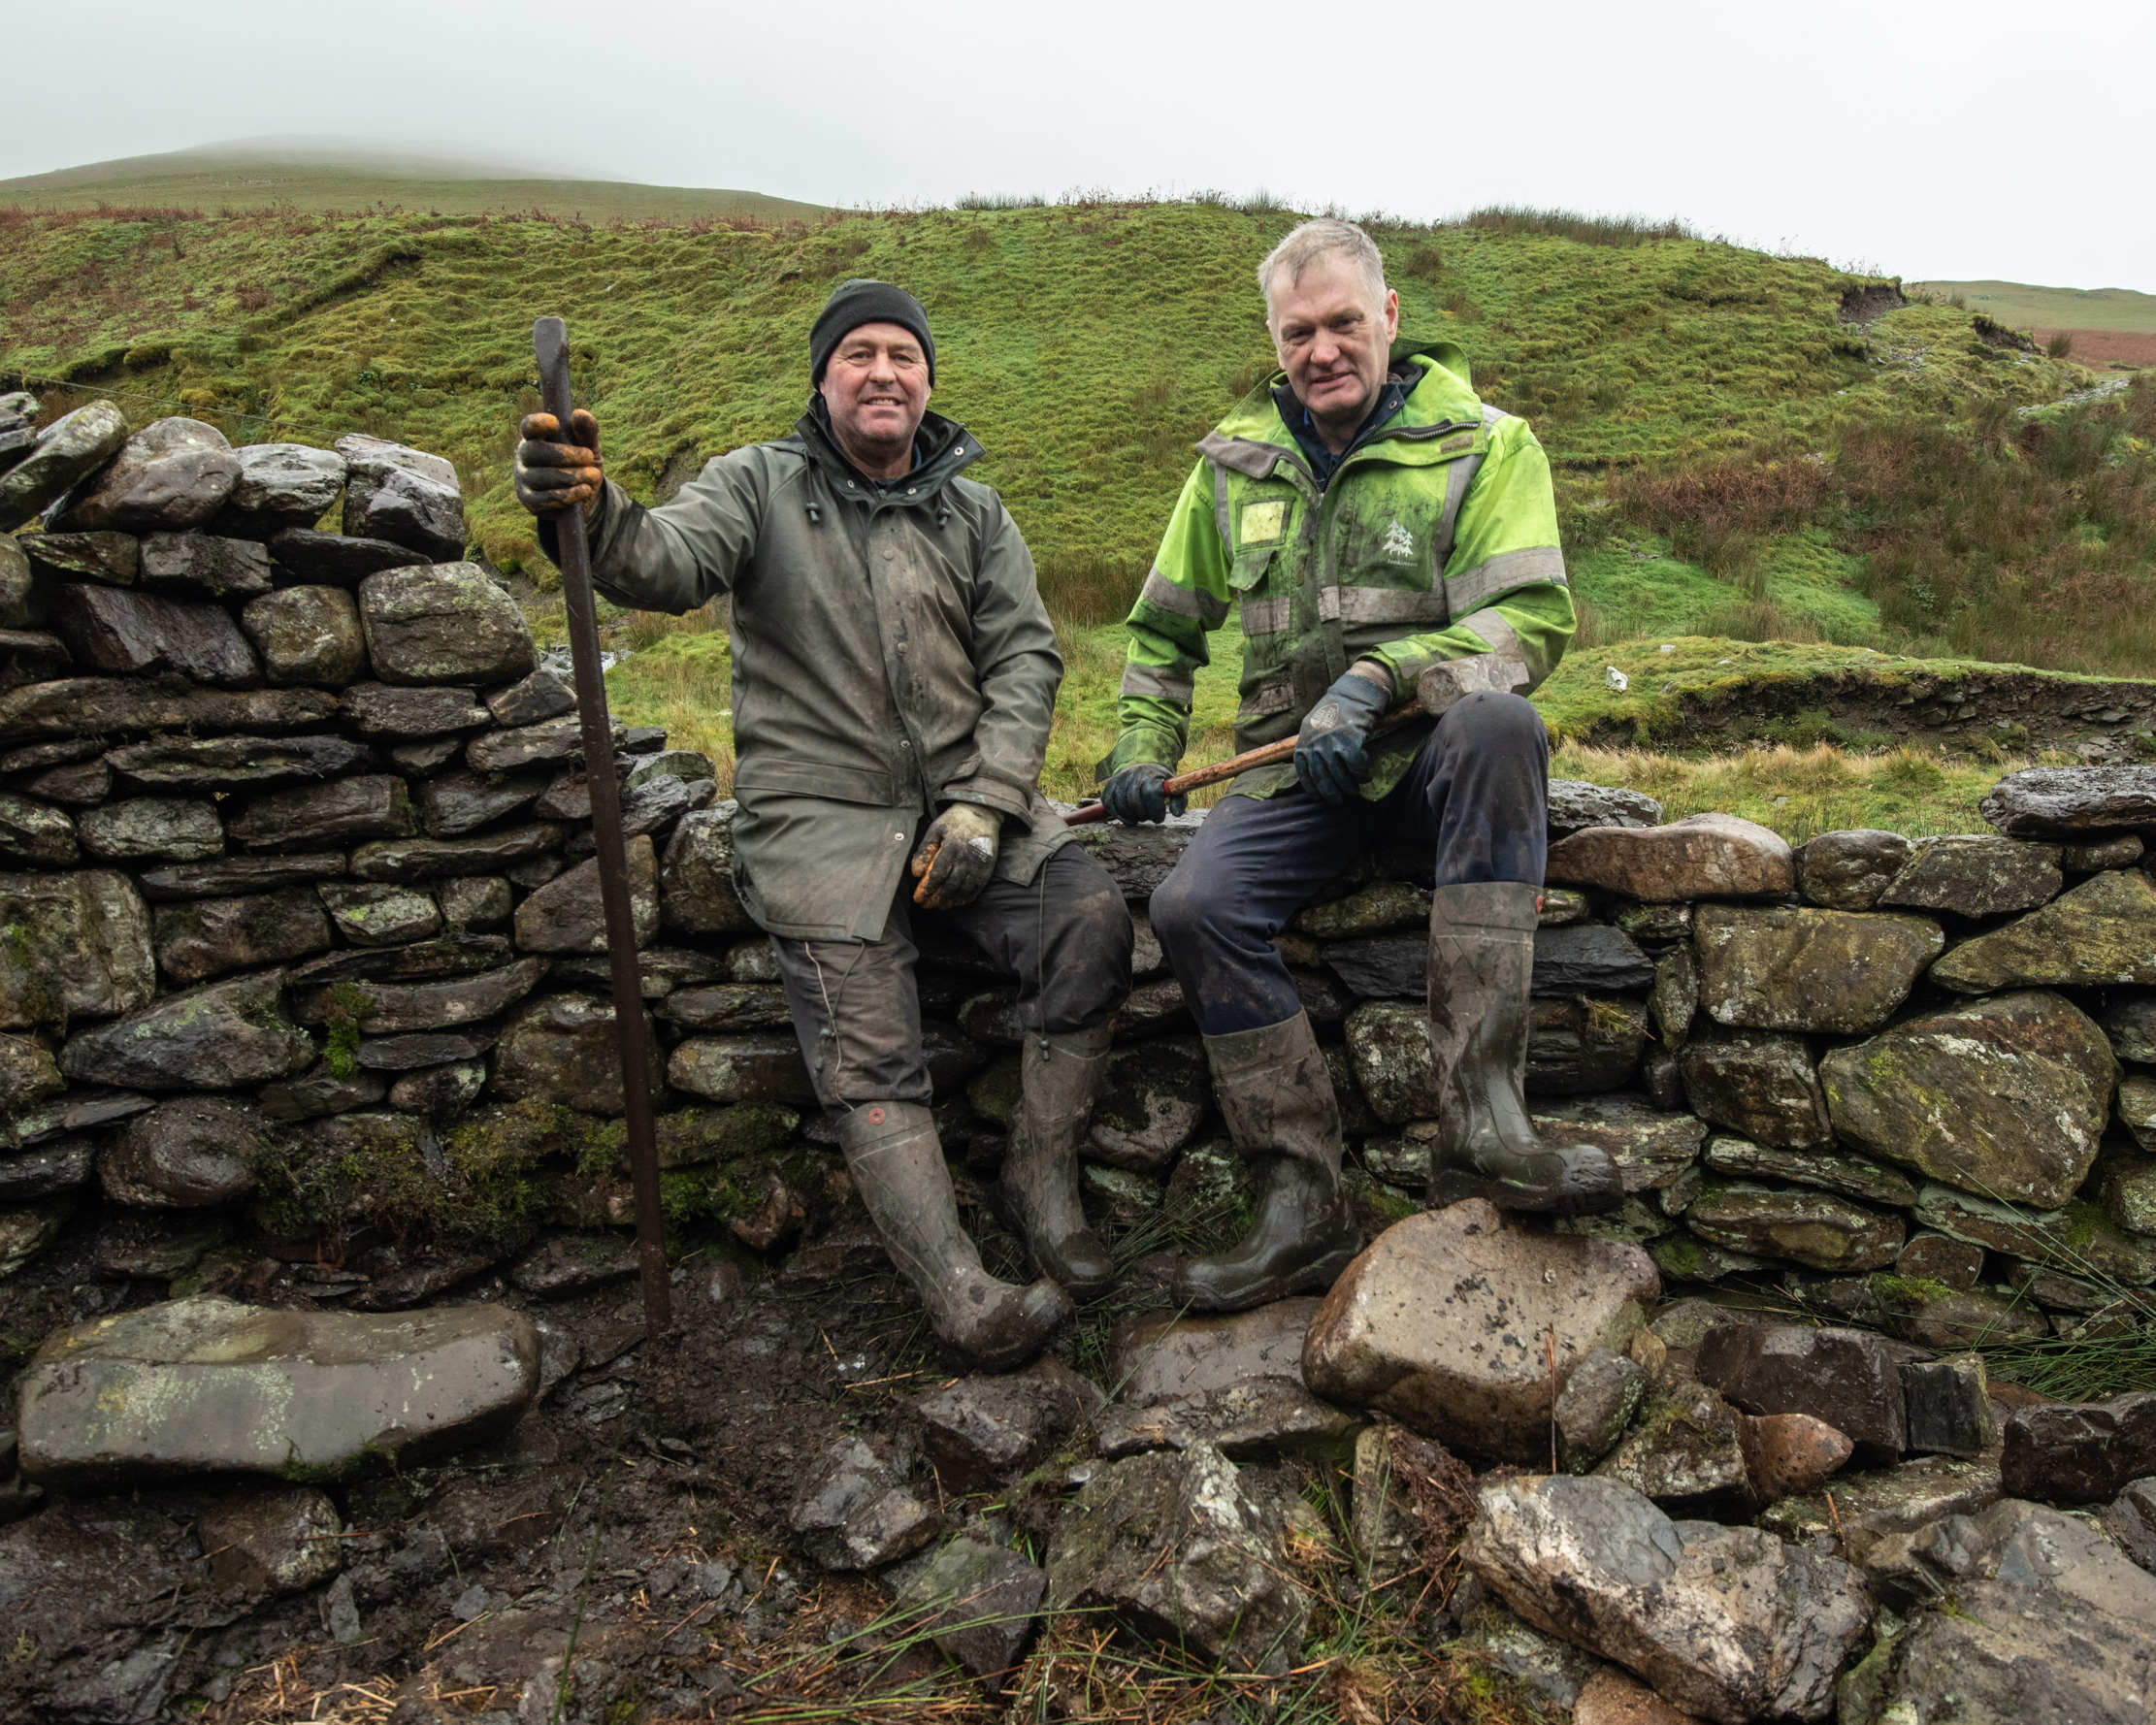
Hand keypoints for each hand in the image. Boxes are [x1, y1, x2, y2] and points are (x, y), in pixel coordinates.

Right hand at [515, 409, 603, 515]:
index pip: (528, 426)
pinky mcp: (528, 500)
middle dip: (564, 454)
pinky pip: (544, 498)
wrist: (582, 496)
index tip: (555, 422)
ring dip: (571, 476)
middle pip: (534, 451)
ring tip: (593, 475)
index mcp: (535, 437)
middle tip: (589, 457)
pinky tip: (585, 490)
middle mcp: (524, 455)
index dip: (537, 423)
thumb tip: (580, 414)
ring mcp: (523, 478)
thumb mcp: (589, 447)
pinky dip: (568, 495)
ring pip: (541, 477)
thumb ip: (587, 432)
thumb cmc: (581, 464)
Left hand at [911, 803, 1002, 907]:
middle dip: (935, 899)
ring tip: (938, 906)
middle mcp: (967, 858)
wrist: (982, 814)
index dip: (926, 889)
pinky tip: (955, 902)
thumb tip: (916, 873)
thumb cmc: (954, 821)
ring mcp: (979, 865)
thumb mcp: (935, 829)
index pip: (937, 875)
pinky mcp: (987, 869)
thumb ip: (925, 850)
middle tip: (925, 905)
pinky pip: (976, 890)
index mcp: (952, 847)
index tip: (918, 897)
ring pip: (962, 890)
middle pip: (949, 886)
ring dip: (949, 901)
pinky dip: (965, 899)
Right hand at [1101, 762, 1186, 824]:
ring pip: (1122, 806)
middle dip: (1144, 815)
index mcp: (1150, 775)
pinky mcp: (1108, 788)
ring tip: (1140, 816)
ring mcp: (1118, 780)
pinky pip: (1110, 806)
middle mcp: (1132, 775)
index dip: (1155, 810)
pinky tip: (1130, 818)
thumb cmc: (1159, 781)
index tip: (1159, 817)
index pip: (1150, 794)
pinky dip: (1120, 816)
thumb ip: (1179, 800)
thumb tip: (1177, 813)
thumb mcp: (1173, 787)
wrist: (1141, 766)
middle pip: (1134, 802)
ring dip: (1132, 817)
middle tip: (1149, 817)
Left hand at [1294, 663, 1393, 803]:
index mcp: (1304, 740)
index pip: (1303, 771)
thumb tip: (1312, 765)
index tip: (1318, 797)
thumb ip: (1311, 743)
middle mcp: (1316, 743)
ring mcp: (1332, 743)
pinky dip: (1362, 775)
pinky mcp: (1351, 742)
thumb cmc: (1336, 709)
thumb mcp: (1314, 724)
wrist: (1355, 692)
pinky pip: (1356, 767)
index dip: (1311, 787)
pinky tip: (1365, 776)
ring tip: (1353, 791)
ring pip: (1339, 776)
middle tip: (1338, 800)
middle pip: (1321, 778)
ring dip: (1348, 787)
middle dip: (1330, 793)